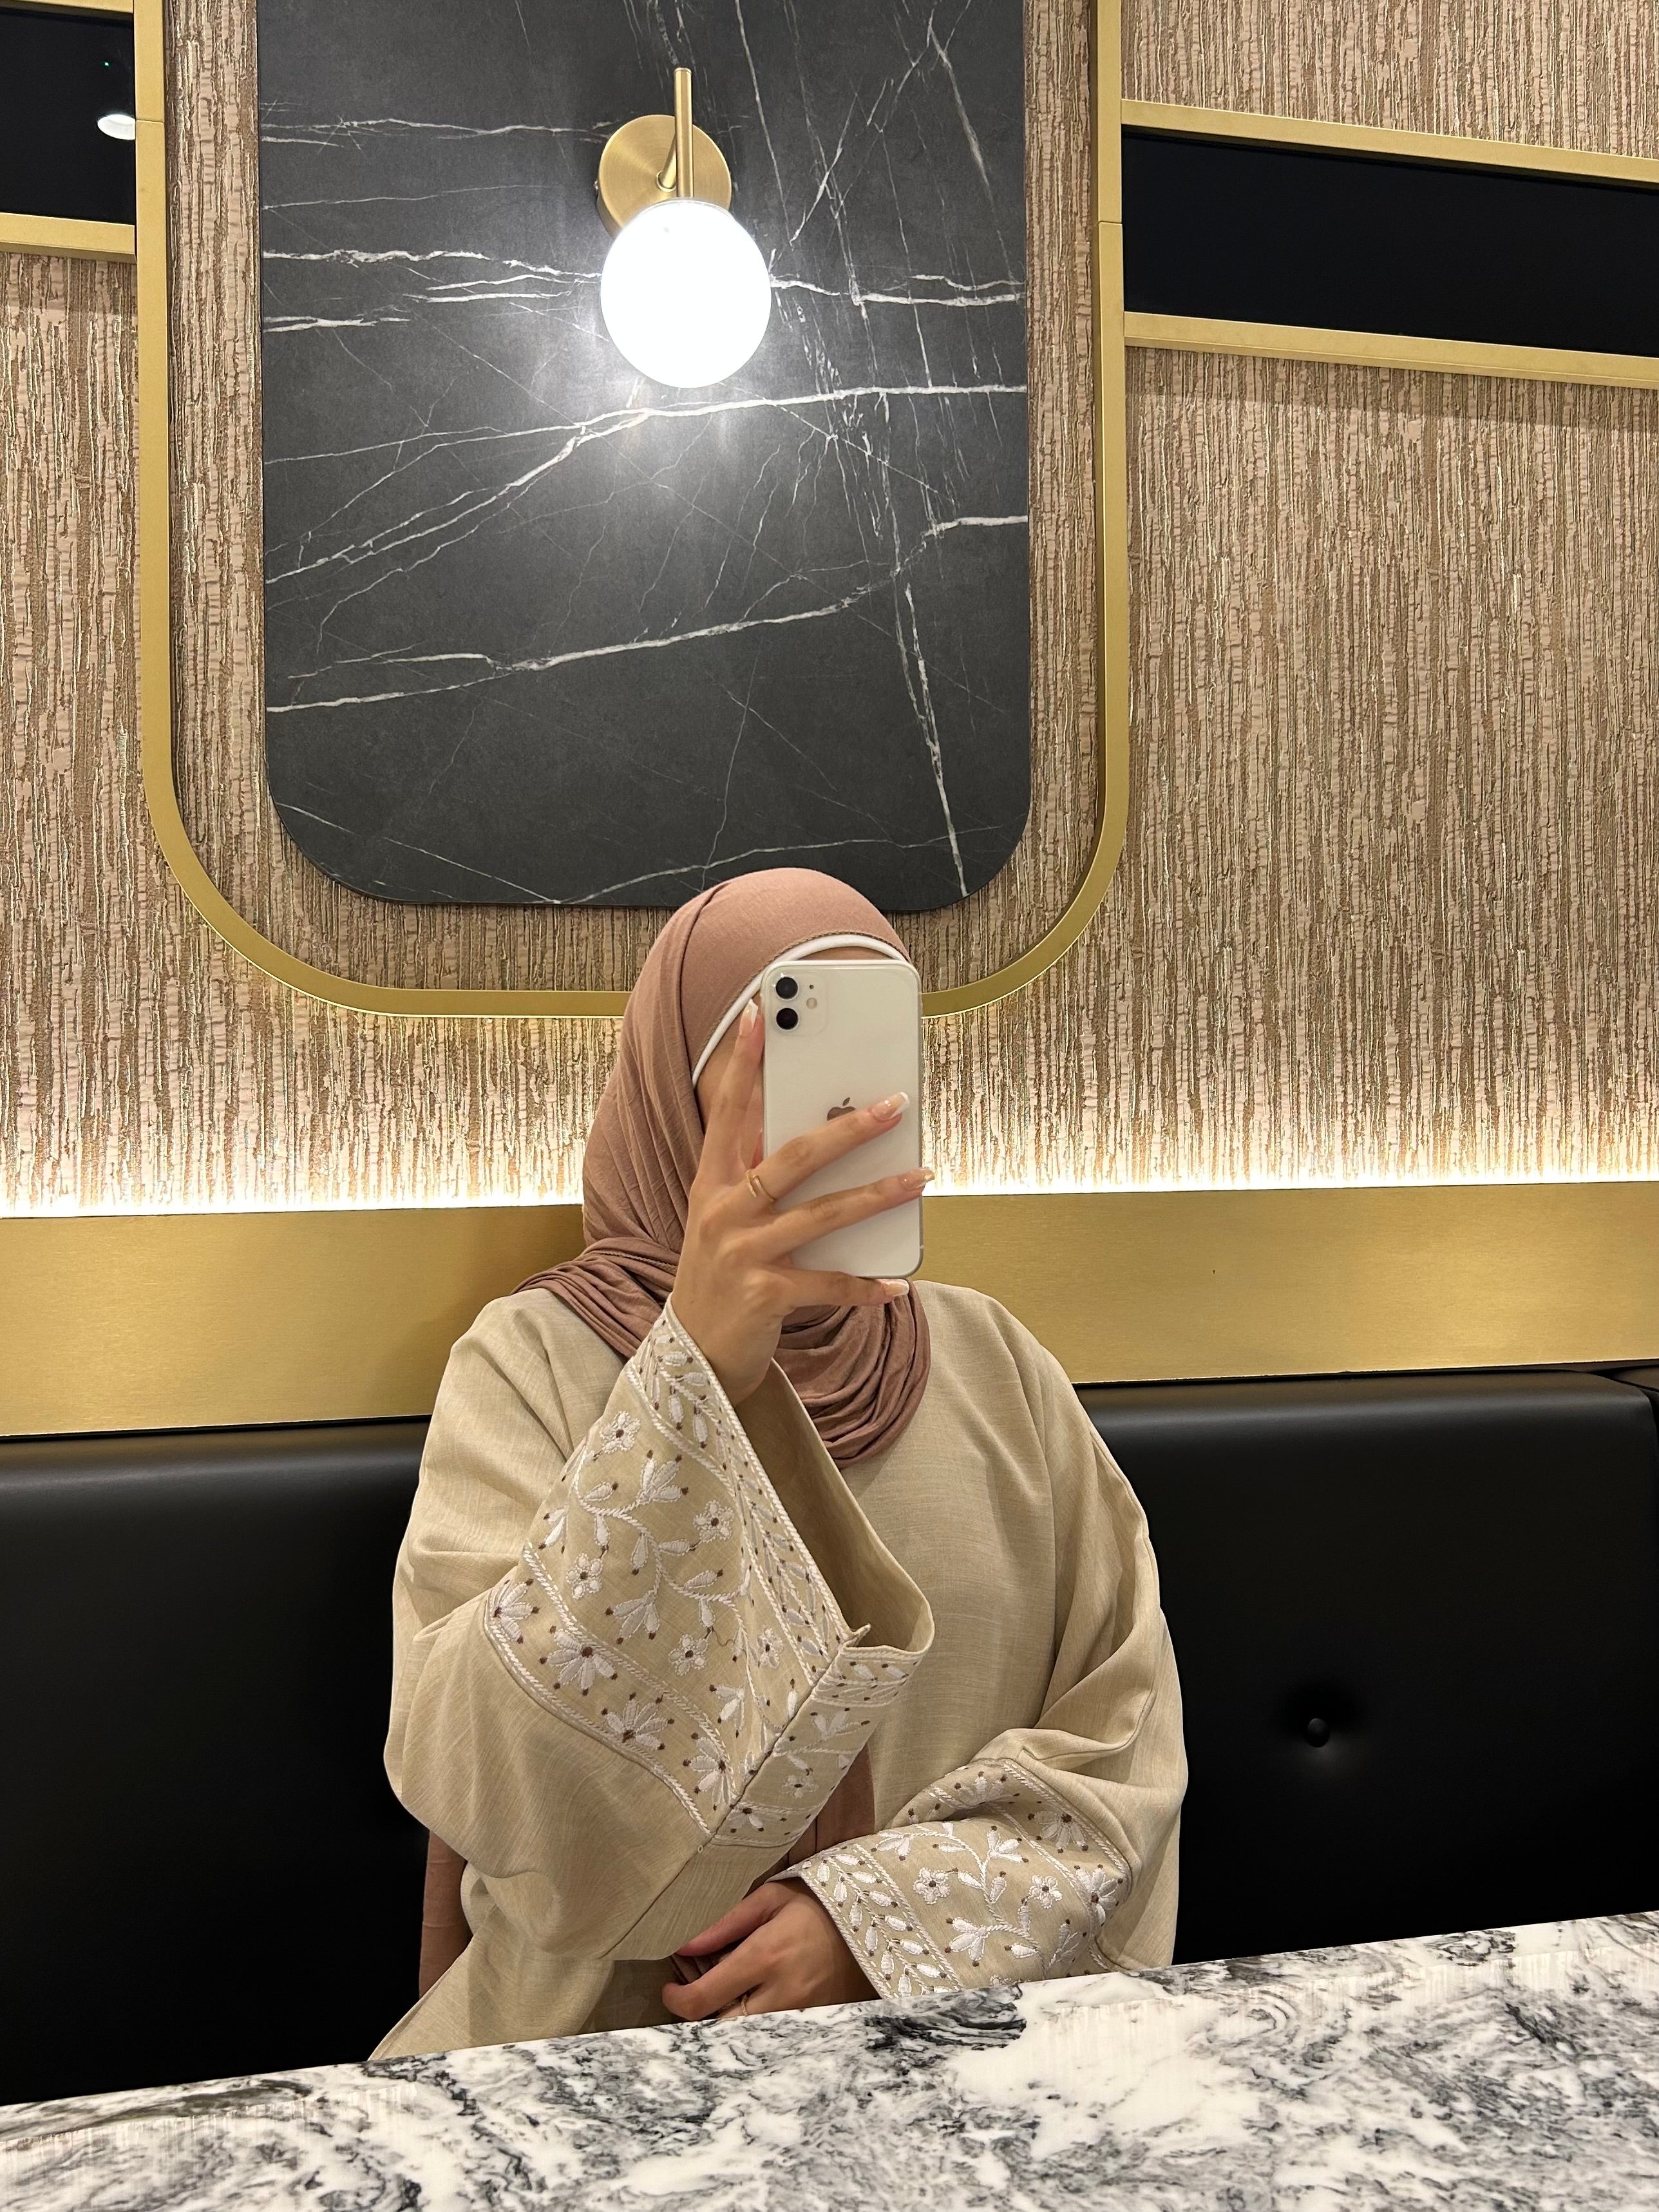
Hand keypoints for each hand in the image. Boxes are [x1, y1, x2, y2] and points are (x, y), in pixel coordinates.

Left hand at [662, 1883, 872, 2021]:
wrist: (872, 1922)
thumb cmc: (815, 1904)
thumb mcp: (769, 1899)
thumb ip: (723, 1923)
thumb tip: (682, 1946)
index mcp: (765, 1957)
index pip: (704, 1999)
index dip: (676, 2001)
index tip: (669, 1989)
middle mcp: (781, 1994)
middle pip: (721, 2030)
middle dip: (699, 2019)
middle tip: (693, 1996)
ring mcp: (799, 2015)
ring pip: (745, 2040)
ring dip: (724, 2025)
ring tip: (720, 1999)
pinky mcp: (812, 2025)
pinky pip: (770, 2038)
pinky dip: (752, 2029)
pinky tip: (749, 2007)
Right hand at [671, 1000, 929, 1404]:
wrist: (693, 1357)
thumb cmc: (721, 1277)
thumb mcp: (724, 1220)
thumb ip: (756, 1176)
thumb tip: (817, 1131)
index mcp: (711, 1185)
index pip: (727, 1113)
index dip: (743, 1065)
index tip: (759, 1015)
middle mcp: (723, 1213)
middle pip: (791, 1157)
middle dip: (847, 1128)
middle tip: (894, 1106)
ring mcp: (742, 1254)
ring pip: (821, 1214)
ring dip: (877, 1195)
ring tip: (920, 1177)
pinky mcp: (764, 1295)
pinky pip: (827, 1284)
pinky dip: (866, 1285)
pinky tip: (898, 1283)